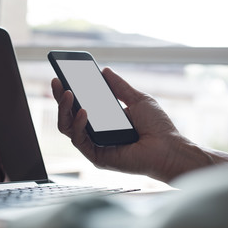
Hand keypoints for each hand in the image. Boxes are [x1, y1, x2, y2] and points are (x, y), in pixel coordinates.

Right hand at [52, 67, 213, 181]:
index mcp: (104, 120)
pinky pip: (78, 140)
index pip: (80, 106)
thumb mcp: (137, 99)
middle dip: (60, 99)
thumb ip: (119, 87)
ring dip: (64, 109)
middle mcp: (95, 133)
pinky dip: (78, 124)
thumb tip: (105, 71)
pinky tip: (83, 111)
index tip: (62, 77)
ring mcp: (94, 145)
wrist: (169, 148)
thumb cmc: (158, 127)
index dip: (69, 93)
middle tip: (57, 82)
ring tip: (68, 93)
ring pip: (67, 128)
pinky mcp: (96, 156)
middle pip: (68, 116)